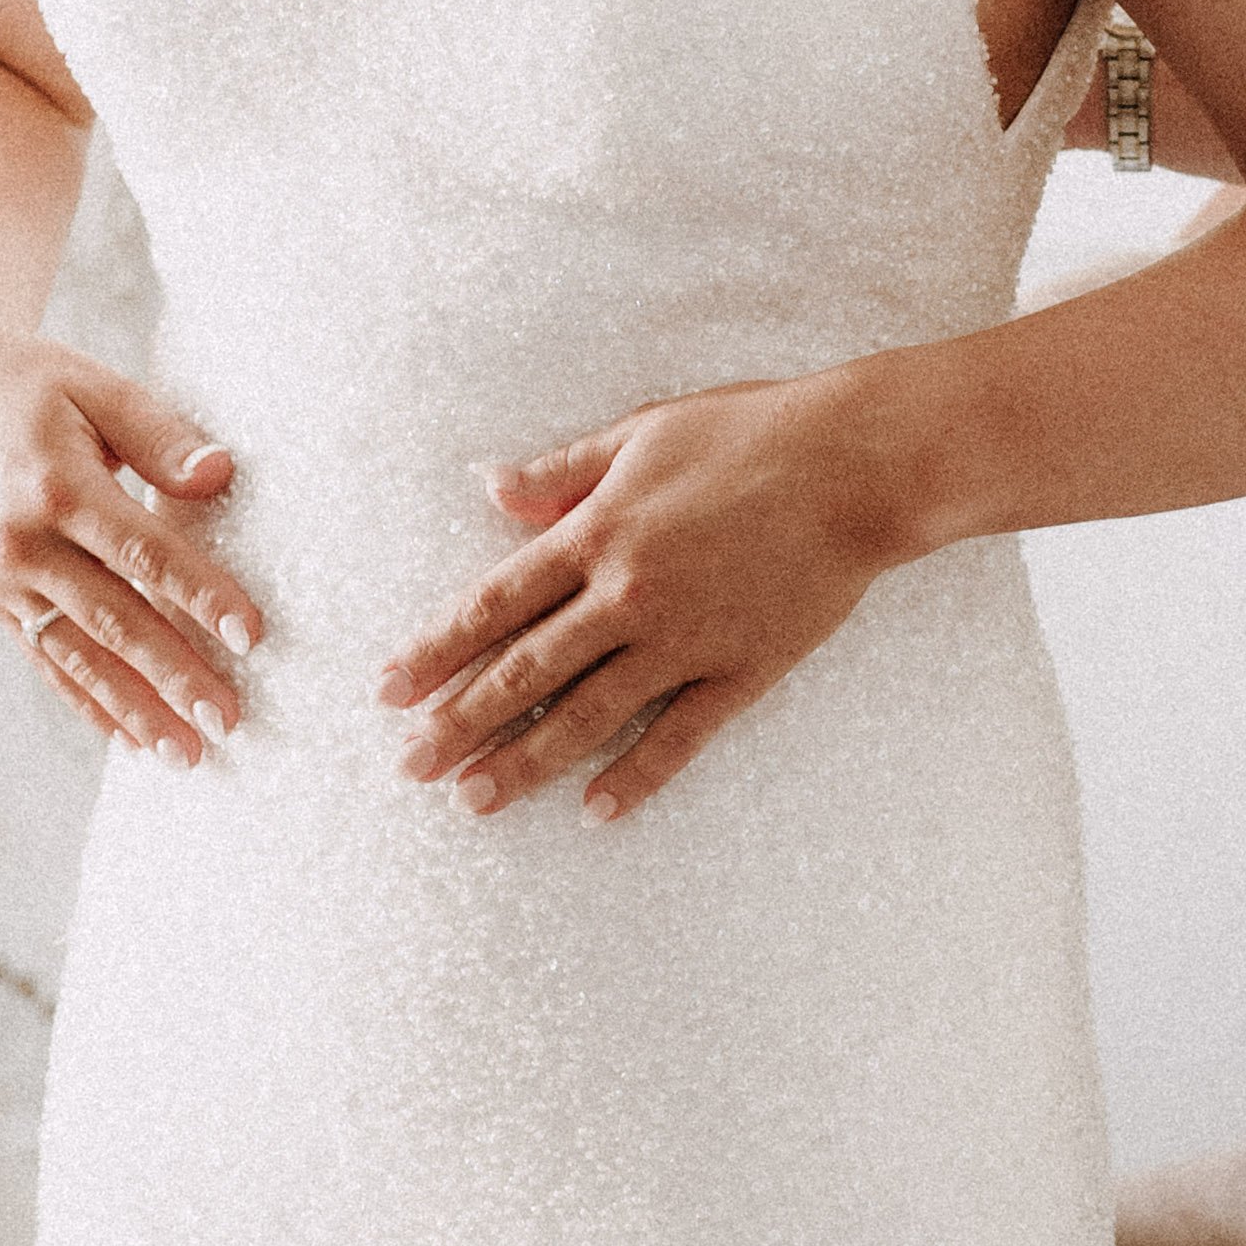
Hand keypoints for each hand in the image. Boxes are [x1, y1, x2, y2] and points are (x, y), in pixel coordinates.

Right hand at [0, 335, 257, 760]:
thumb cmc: (38, 388)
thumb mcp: (99, 389)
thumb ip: (161, 437)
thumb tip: (221, 474)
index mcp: (55, 485)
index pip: (142, 551)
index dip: (199, 594)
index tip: (251, 635)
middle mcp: (23, 542)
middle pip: (114, 619)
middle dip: (174, 675)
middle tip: (228, 720)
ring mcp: (5, 580)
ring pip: (81, 657)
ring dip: (136, 709)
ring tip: (187, 754)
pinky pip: (50, 662)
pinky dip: (91, 704)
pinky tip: (131, 740)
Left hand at [378, 374, 910, 823]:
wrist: (857, 463)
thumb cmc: (749, 434)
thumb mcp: (639, 433)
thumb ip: (559, 472)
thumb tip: (488, 485)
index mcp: (594, 533)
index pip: (492, 604)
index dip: (435, 650)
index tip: (389, 690)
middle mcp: (626, 595)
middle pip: (523, 671)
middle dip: (459, 722)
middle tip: (410, 767)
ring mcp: (683, 640)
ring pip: (585, 714)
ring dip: (525, 761)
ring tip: (474, 800)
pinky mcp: (740, 670)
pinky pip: (678, 736)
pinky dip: (635, 776)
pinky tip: (595, 812)